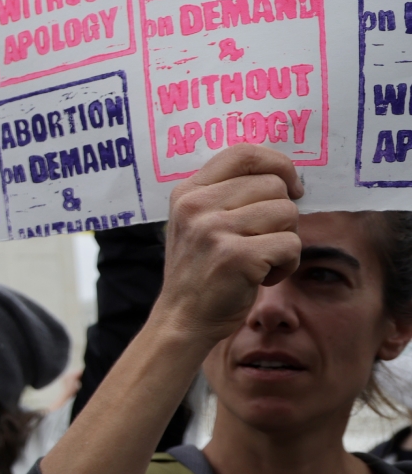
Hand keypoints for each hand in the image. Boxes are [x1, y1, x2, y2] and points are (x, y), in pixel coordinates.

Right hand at [158, 145, 302, 345]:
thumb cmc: (200, 271)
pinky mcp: (235, 257)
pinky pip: (291, 245)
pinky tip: (263, 276)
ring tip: (260, 260)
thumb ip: (226, 195)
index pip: (243, 153)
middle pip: (274, 186)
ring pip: (287, 214)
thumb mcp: (197, 222)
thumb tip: (285, 176)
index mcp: (188, 191)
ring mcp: (213, 230)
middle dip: (282, 215)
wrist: (182, 319)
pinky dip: (286, 265)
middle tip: (263, 240)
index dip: (278, 164)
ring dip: (285, 241)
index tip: (291, 187)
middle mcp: (196, 205)